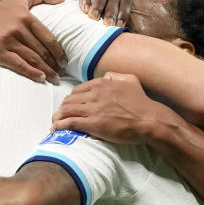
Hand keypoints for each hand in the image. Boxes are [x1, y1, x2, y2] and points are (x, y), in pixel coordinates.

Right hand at [0, 0, 68, 82]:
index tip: (65, 61)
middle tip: (61, 72)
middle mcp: (18, 28)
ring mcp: (7, 41)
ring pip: (33, 58)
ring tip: (54, 78)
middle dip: (54, 63)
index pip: (48, 37)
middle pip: (42, 50)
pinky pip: (19, 64)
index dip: (59, 51)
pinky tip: (41, 78)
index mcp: (26, 17)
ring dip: (46, 70)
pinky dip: (32, 72)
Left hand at [51, 72, 175, 143]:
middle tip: (60, 115)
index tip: (69, 105)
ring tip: (55, 122)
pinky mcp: (93, 124)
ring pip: (66, 110)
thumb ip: (116, 76)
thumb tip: (106, 76)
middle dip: (62, 108)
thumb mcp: (131, 80)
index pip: (78, 89)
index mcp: (102, 84)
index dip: (71, 98)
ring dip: (58, 116)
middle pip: (69, 100)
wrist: (148, 120)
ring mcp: (93, 109)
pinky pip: (70, 122)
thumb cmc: (142, 102)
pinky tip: (55, 128)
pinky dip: (60, 125)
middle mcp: (94, 94)